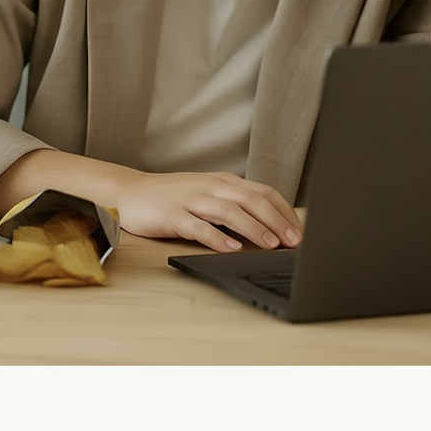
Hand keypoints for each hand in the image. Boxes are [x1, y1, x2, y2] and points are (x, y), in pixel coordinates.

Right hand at [112, 169, 303, 253]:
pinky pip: (199, 226)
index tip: (300, 231)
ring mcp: (193, 200)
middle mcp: (213, 187)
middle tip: (294, 241)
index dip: (284, 211)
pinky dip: (217, 237)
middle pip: (252, 200)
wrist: (130, 191)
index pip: (264, 192)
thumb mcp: (209, 195)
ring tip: (271, 245)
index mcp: (225, 182)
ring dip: (254, 228)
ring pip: (230, 212)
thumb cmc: (173, 197)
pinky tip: (231, 248)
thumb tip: (268, 226)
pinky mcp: (173, 215)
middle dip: (277, 221)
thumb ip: (234, 205)